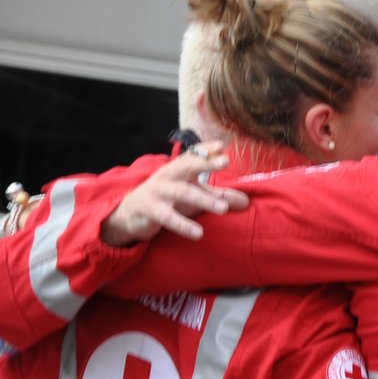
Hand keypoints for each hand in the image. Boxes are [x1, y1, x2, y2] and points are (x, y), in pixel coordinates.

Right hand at [100, 144, 248, 247]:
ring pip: (182, 192)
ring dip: (203, 199)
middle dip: (206, 162)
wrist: (130, 214)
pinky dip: (183, 224)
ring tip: (223, 208)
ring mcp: (158, 192)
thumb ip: (219, 196)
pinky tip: (198, 233)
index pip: (194, 155)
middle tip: (226, 161)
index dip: (207, 149)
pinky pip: (168, 217)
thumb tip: (247, 201)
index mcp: (179, 169)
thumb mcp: (194, 195)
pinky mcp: (150, 210)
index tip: (222, 145)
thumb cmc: (168, 200)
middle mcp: (169, 176)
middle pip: (187, 165)